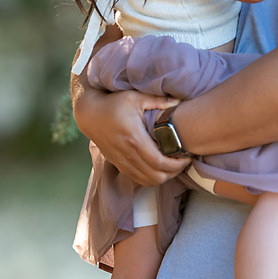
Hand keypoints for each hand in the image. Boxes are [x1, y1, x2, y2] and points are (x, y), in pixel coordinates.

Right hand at [75, 87, 190, 185]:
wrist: (90, 115)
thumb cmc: (113, 104)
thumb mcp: (135, 97)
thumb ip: (158, 100)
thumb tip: (178, 101)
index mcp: (134, 138)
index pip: (159, 162)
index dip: (176, 164)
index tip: (187, 156)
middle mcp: (128, 153)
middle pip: (156, 176)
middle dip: (174, 172)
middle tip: (183, 161)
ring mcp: (122, 161)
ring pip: (148, 181)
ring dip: (164, 177)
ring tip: (173, 165)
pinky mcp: (119, 165)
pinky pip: (139, 180)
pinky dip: (152, 178)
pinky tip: (159, 167)